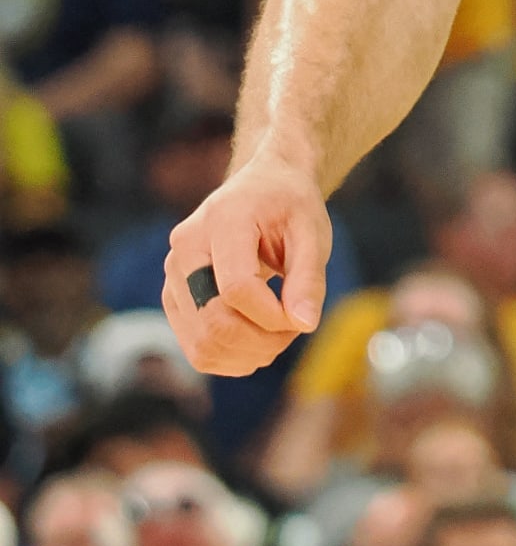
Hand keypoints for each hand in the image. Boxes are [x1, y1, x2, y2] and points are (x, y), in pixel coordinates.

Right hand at [163, 148, 330, 375]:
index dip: (273, 315)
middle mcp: (185, 248)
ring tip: (278, 333)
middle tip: (294, 328)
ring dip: (247, 355)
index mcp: (221, 220)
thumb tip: (305, 324)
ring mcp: (173, 276)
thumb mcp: (312, 231)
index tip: (301, 315)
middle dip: (262, 341)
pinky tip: (258, 340)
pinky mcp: (174, 299)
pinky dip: (231, 358)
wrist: (264, 188)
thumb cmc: (290, 207)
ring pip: (202, 344)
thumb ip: (309, 277)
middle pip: (214, 322)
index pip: (237, 288)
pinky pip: (197, 348)